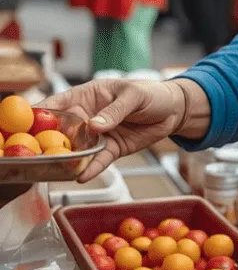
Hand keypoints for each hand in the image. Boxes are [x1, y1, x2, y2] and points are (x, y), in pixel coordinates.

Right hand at [40, 79, 195, 182]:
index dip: (41, 115)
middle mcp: (86, 116)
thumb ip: (115, 110)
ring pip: (77, 148)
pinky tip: (82, 176)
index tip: (30, 128)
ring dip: (69, 159)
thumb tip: (94, 125)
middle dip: (51, 143)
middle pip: (62, 131)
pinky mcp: (110, 149)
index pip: (57, 104)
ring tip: (61, 169)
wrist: (174, 110)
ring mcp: (97, 135)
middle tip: (43, 155)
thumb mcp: (134, 95)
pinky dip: (90, 168)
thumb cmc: (152, 94)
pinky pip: (97, 160)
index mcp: (87, 96)